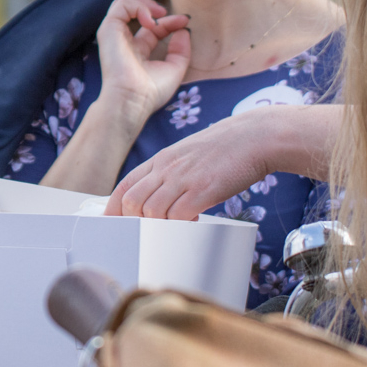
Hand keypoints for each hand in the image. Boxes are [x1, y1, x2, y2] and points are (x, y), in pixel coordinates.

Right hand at [94, 0, 189, 125]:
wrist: (132, 99)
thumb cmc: (151, 91)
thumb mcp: (175, 69)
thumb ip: (181, 50)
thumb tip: (183, 31)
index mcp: (138, 51)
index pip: (153, 29)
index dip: (170, 22)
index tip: (185, 22)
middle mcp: (124, 42)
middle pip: (138, 14)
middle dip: (156, 8)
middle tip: (174, 16)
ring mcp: (115, 35)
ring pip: (125, 5)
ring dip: (145, 4)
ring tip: (159, 14)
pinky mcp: (108, 29)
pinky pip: (120, 5)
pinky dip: (138, 6)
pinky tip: (150, 21)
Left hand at [108, 107, 276, 218]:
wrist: (254, 137)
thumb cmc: (225, 148)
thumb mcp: (187, 154)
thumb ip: (170, 172)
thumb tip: (159, 196)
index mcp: (161, 160)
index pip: (124, 185)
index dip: (114, 207)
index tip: (112, 222)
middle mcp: (166, 168)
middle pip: (131, 201)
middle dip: (133, 220)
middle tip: (147, 230)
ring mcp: (183, 179)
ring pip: (150, 211)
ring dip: (159, 224)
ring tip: (175, 223)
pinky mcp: (202, 191)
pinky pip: (177, 216)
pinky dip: (180, 225)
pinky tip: (192, 219)